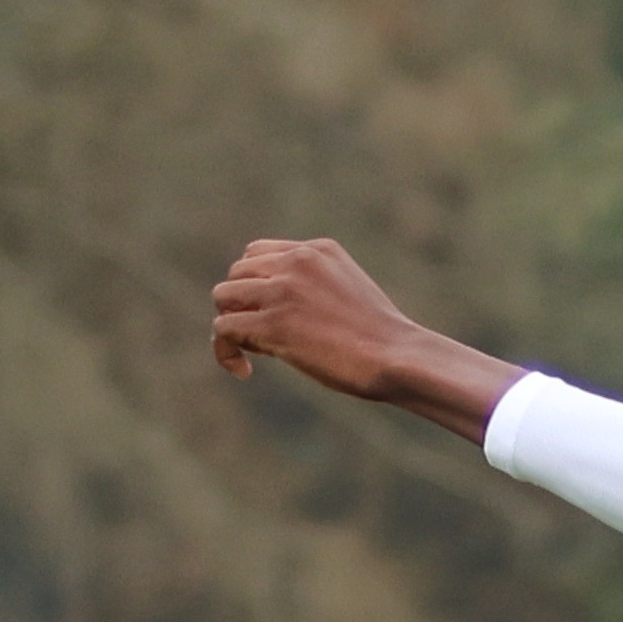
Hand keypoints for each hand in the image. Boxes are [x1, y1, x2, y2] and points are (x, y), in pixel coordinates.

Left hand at [208, 236, 503, 430]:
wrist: (400, 358)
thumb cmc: (386, 342)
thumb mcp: (353, 295)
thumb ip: (319, 289)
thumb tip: (286, 317)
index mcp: (318, 250)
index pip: (259, 253)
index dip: (256, 285)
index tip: (270, 313)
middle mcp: (296, 261)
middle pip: (237, 273)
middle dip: (242, 305)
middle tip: (262, 338)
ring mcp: (282, 290)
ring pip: (223, 297)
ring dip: (232, 325)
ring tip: (256, 353)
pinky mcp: (272, 323)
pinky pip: (223, 329)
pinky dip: (225, 352)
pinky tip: (243, 371)